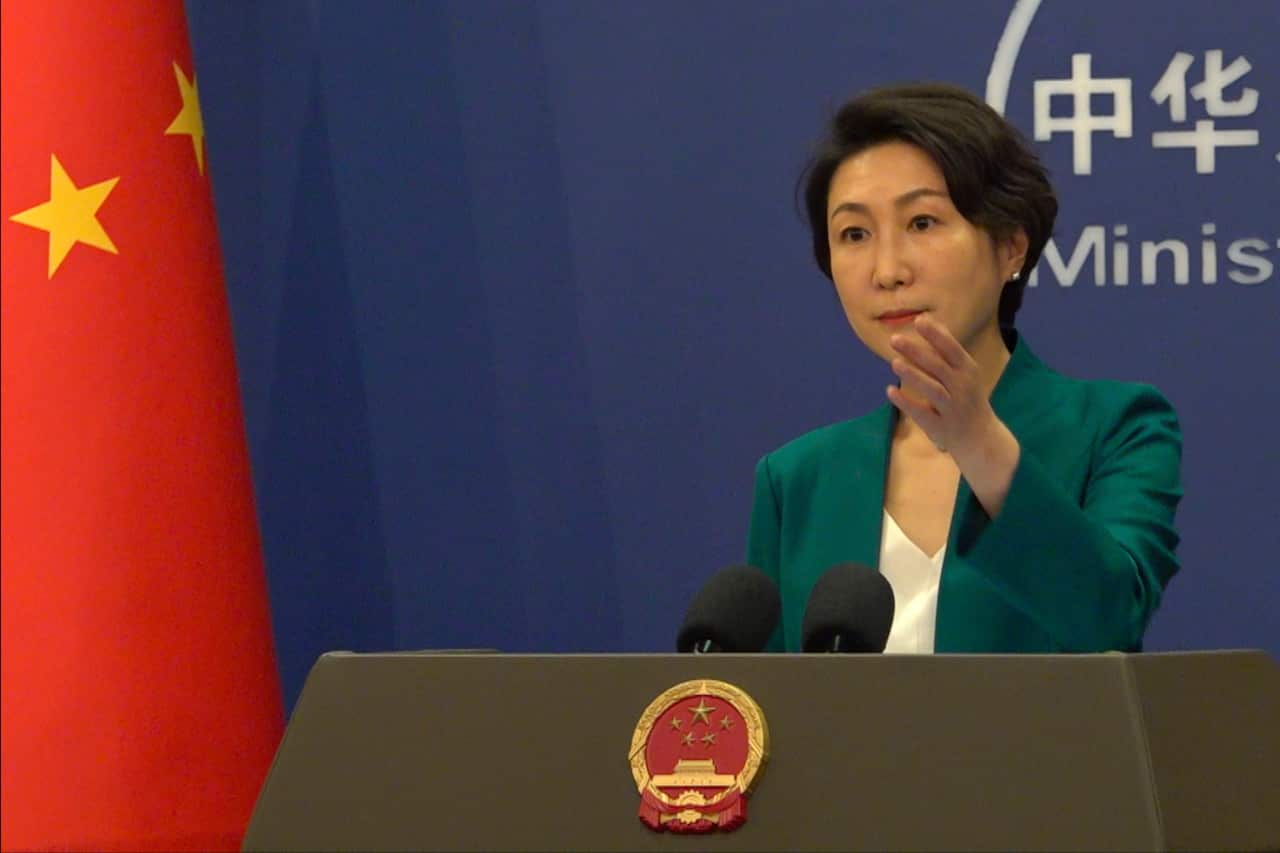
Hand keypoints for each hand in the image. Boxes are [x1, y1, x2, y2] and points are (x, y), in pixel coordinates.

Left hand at [884, 314, 996, 454]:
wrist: (981, 438)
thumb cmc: (967, 397)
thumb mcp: (964, 372)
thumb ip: (947, 350)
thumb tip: (930, 321)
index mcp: (968, 372)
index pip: (952, 350)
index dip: (936, 335)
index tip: (918, 320)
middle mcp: (962, 389)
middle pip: (939, 367)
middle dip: (917, 352)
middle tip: (894, 339)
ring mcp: (952, 409)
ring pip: (933, 390)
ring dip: (914, 376)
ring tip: (894, 363)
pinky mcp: (940, 427)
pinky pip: (922, 414)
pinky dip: (907, 403)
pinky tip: (890, 391)